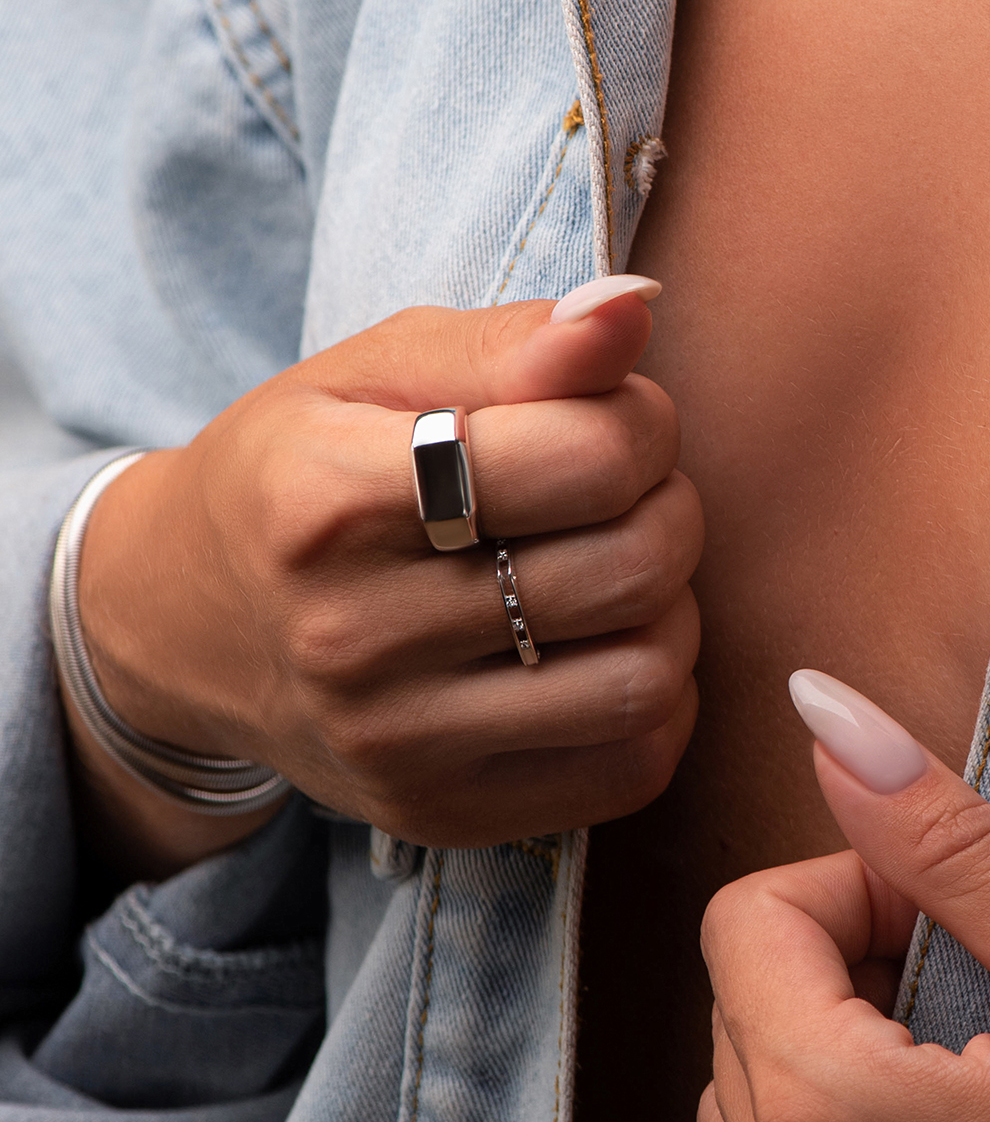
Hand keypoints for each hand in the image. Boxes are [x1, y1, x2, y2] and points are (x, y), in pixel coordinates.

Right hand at [71, 276, 700, 868]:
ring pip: (647, 675)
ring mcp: (395, 743)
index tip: (614, 420)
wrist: (186, 625)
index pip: (589, 455)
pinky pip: (634, 765)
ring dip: (670, 610)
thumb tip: (636, 307)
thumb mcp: (379, 371)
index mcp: (327, 497)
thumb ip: (516, 340)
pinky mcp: (439, 814)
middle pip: (633, 566)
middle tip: (625, 495)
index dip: (642, 422)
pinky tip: (604, 653)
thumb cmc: (305, 471)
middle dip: (668, 509)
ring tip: (616, 574)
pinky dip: (657, 702)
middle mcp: (350, 634)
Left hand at [701, 673, 989, 1121]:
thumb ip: (942, 834)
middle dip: (846, 981)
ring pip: (745, 1118)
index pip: (746, 918)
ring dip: (834, 1078)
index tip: (961, 933)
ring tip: (971, 1104)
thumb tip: (821, 711)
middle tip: (983, 1015)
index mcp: (821, 1112)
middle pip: (741, 1016)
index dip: (856, 892)